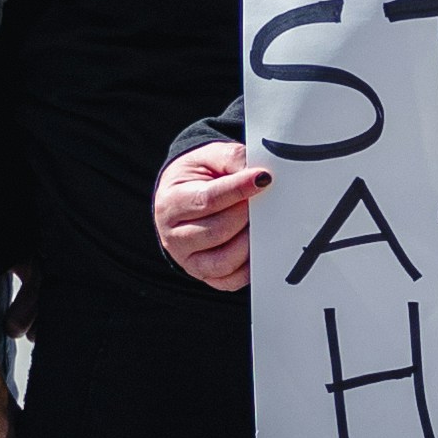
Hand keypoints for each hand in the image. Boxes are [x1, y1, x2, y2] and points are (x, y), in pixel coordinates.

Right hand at [154, 138, 266, 294]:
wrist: (187, 194)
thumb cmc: (199, 175)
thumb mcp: (209, 156)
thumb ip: (232, 160)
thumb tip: (260, 175)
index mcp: (170, 204)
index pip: (206, 200)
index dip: (237, 190)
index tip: (263, 179)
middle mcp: (173, 237)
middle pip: (217, 231)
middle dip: (247, 216)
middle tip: (267, 201)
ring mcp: (188, 260)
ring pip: (224, 261)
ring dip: (250, 242)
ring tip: (264, 223)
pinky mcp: (205, 275)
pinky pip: (230, 280)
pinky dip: (249, 267)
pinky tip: (259, 246)